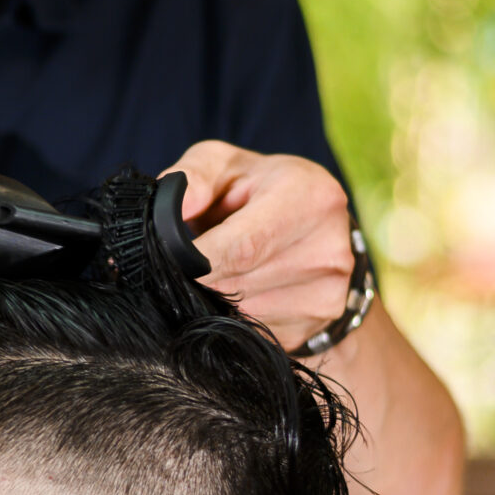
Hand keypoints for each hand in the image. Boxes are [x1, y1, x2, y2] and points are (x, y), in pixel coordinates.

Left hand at [169, 141, 353, 353]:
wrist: (318, 223)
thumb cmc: (260, 187)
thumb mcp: (225, 164)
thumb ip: (192, 177)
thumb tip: (165, 211)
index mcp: (310, 197)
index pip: (244, 246)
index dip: (197, 261)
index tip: (166, 264)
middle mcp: (328, 247)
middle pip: (239, 284)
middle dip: (199, 280)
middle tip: (179, 268)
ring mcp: (328, 290)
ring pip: (244, 313)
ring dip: (214, 300)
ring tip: (214, 271)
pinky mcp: (319, 321)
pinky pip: (257, 330)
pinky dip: (234, 317)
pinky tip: (236, 290)